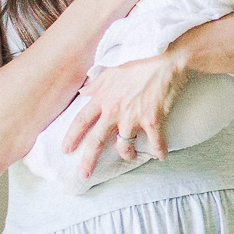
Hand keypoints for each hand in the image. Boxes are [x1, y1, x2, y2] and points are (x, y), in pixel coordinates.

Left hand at [62, 50, 191, 176]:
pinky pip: (155, 142)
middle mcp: (115, 110)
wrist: (168, 59)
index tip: (66, 150)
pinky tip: (161, 156)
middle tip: (84, 174)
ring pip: (124, 146)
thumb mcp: (114, 69)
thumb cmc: (141, 61)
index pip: (81, 121)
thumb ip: (97, 83)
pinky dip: (159, 151)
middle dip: (88, 160)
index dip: (72, 137)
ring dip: (127, 154)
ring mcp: (134, 117)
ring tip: (130, 156)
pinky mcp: (153, 120)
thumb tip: (83, 91)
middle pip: (96, 141)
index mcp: (103, 98)